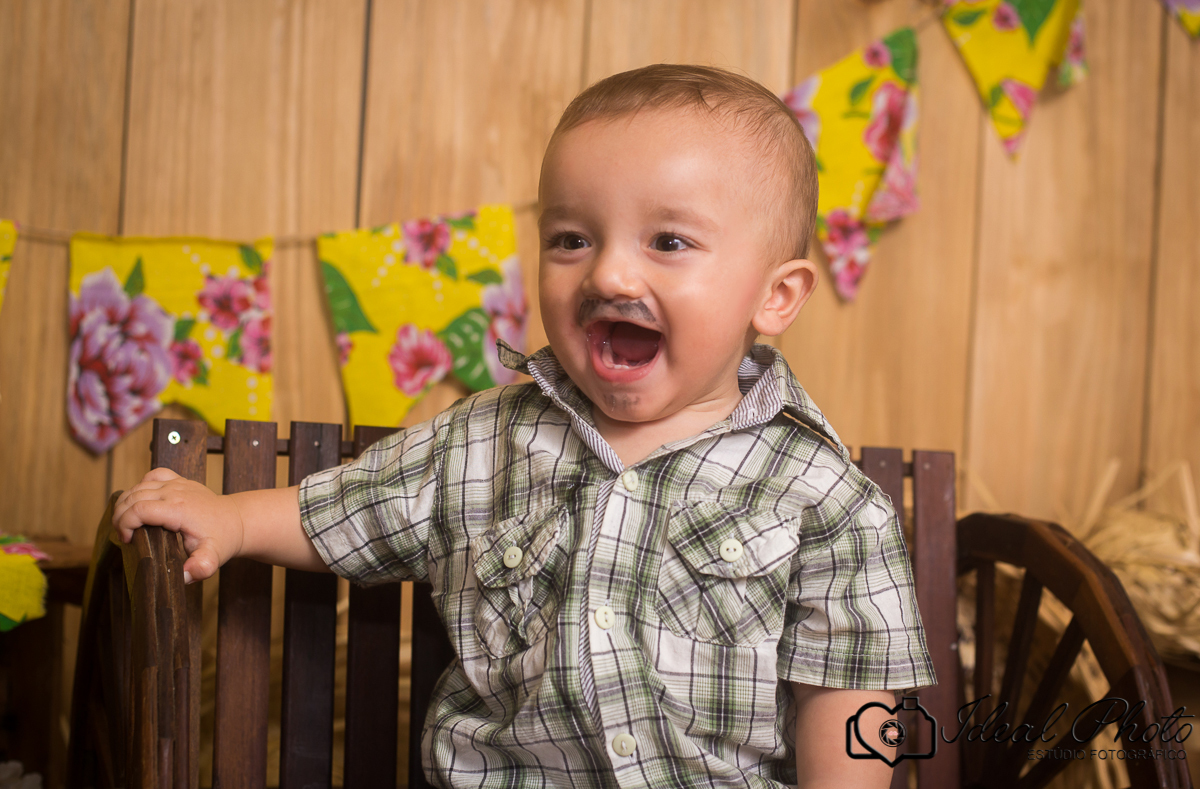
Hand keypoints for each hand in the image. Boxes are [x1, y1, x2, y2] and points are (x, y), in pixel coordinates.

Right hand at [112, 467, 245, 583]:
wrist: (236, 521)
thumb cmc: (222, 539)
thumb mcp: (213, 557)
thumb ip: (201, 567)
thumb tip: (184, 575)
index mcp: (178, 509)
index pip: (138, 510)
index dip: (125, 525)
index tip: (127, 541)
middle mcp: (175, 492)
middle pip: (132, 497)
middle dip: (120, 516)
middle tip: (123, 535)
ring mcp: (177, 484)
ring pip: (138, 486)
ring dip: (126, 503)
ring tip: (127, 524)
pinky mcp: (179, 481)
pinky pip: (153, 475)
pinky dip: (141, 486)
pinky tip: (142, 501)